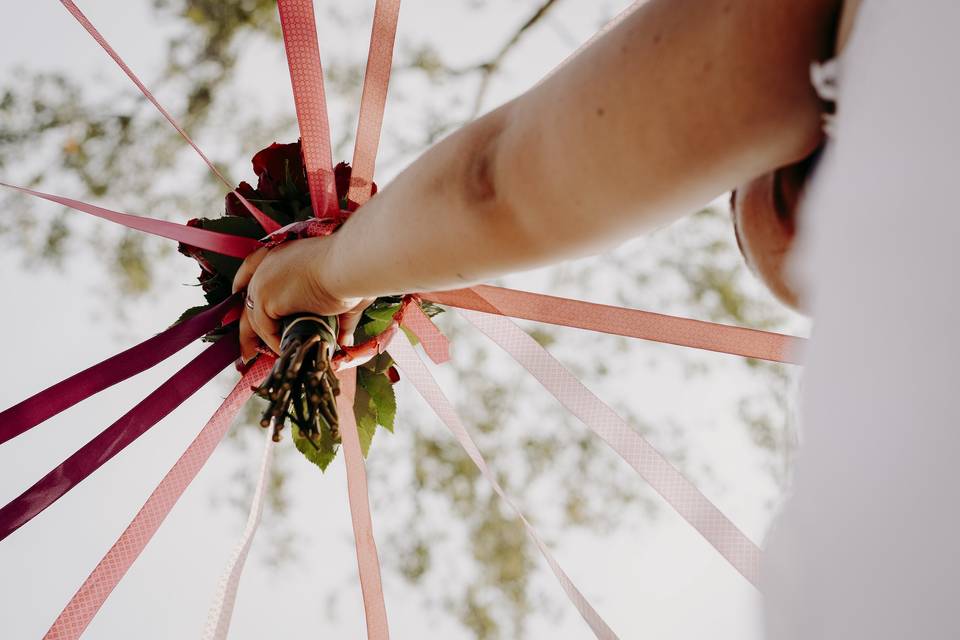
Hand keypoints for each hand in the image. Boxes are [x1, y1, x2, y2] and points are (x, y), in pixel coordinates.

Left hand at [232, 235, 370, 361]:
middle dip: (246, 322)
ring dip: (257, 338)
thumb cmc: (351, 270)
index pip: (253, 265)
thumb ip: (339, 317)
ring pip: (253, 316)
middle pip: (247, 296)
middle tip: (247, 344)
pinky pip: (264, 328)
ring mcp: (263, 281)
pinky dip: (272, 342)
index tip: (238, 292)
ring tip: (259, 356)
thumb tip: (345, 341)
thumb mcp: (340, 291)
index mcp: (283, 254)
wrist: (347, 266)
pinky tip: (284, 352)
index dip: (244, 281)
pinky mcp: (265, 298)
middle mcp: (268, 264)